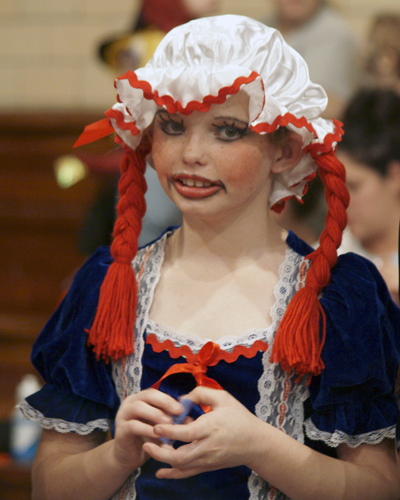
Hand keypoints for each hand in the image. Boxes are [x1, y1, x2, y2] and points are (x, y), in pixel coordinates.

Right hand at [112, 389, 183, 471]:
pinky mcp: (120, 430)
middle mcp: (130, 403)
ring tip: (168, 424)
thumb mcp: (161, 428)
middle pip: (147, 395)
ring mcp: (123, 415)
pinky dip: (147, 429)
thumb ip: (172, 421)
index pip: (154, 393)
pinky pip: (133, 426)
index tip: (182, 408)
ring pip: (138, 407)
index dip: (168, 399)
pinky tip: (157, 435)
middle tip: (177, 412)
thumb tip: (190, 419)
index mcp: (140, 399)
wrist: (128, 457)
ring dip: (155, 414)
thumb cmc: (147, 438)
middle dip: (164, 402)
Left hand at [142, 387, 263, 478]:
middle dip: (160, 451)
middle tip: (147, 441)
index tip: (156, 425)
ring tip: (150, 449)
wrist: (255, 443)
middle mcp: (207, 447)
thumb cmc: (239, 417)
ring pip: (181, 466)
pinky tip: (160, 472)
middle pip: (180, 456)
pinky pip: (187, 474)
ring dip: (163, 460)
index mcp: (211, 428)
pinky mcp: (207, 467)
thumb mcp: (223, 398)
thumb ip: (201, 393)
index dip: (169, 430)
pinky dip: (172, 474)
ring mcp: (207, 460)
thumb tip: (181, 399)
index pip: (187, 433)